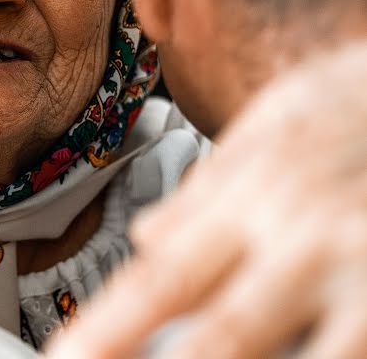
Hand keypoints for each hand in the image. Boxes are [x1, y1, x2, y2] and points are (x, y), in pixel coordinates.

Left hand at [47, 43, 366, 358]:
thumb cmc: (350, 111)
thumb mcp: (268, 128)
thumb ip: (206, 192)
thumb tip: (147, 240)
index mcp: (252, 199)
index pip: (162, 280)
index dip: (104, 333)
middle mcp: (303, 244)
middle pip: (220, 336)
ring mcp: (361, 274)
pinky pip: (345, 353)